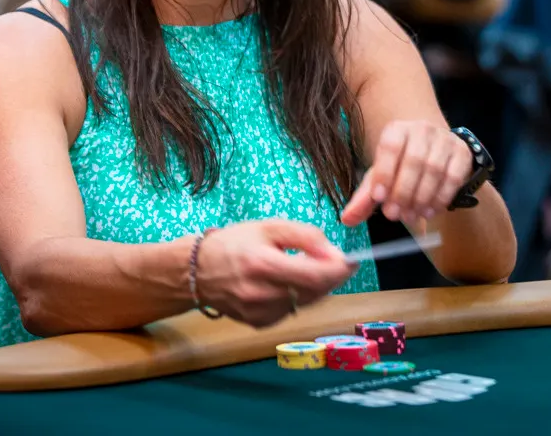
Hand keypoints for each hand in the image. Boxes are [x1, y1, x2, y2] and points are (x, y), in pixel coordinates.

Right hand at [196, 221, 354, 327]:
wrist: (197, 271)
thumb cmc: (235, 243)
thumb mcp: (270, 227)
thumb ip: (306, 237)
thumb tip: (335, 254)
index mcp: (263, 265)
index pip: (315, 277)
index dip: (339, 271)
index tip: (352, 261)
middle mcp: (261, 294)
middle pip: (315, 292)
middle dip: (330, 277)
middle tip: (333, 261)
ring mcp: (260, 313)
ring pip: (305, 303)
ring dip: (313, 287)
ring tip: (300, 268)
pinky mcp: (259, 324)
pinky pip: (291, 310)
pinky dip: (296, 297)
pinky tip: (284, 284)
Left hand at [340, 120, 472, 227]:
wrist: (434, 154)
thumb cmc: (401, 167)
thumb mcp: (381, 178)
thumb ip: (364, 198)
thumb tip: (347, 219)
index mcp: (397, 130)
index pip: (390, 147)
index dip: (384, 172)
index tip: (378, 198)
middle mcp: (422, 129)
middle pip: (414, 160)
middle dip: (403, 191)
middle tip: (394, 215)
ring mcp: (445, 139)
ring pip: (434, 170)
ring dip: (421, 198)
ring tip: (412, 216)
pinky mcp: (462, 152)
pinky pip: (453, 177)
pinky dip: (441, 197)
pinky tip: (431, 211)